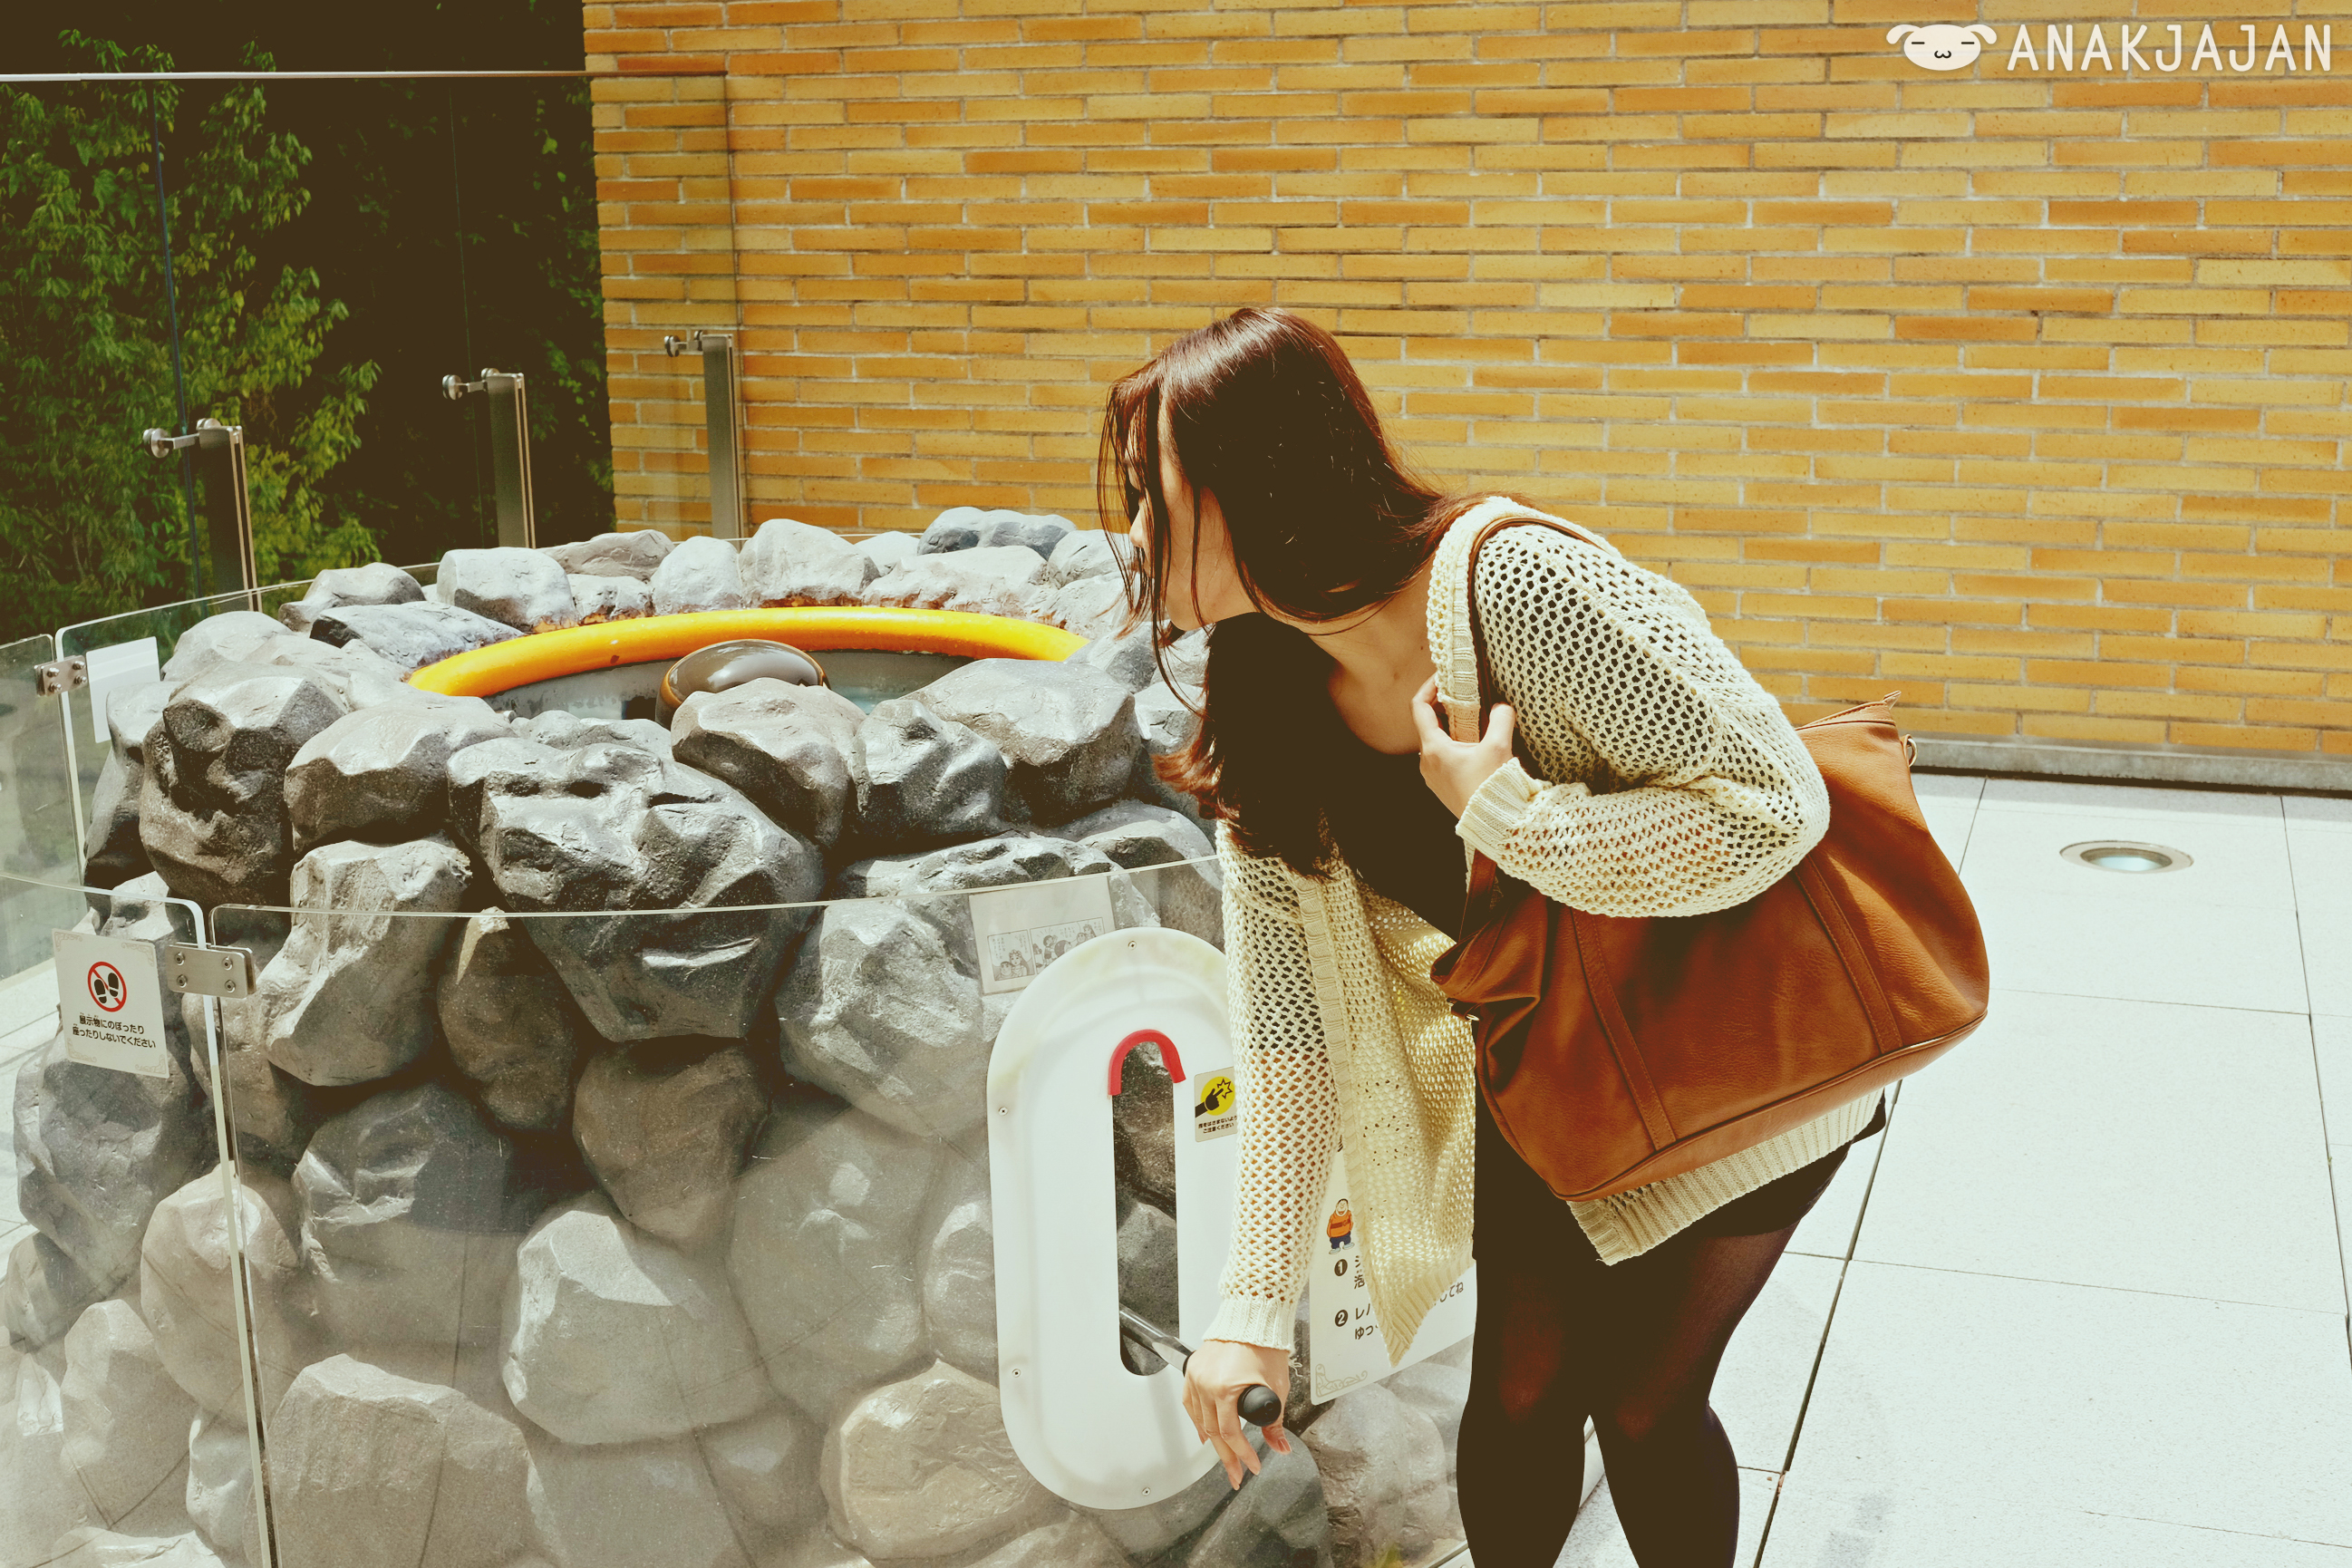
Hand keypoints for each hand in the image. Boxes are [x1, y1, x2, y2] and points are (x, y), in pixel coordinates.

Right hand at [1181, 1339, 1292, 1488]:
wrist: (1252, 1319)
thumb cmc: (1264, 1347)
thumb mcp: (1276, 1388)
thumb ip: (1275, 1422)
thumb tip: (1280, 1446)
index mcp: (1226, 1387)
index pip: (1231, 1433)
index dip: (1243, 1454)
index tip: (1252, 1466)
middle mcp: (1207, 1383)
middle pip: (1214, 1432)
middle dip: (1228, 1457)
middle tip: (1236, 1474)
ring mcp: (1197, 1377)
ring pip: (1200, 1420)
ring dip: (1213, 1442)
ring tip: (1225, 1458)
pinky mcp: (1193, 1370)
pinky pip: (1190, 1403)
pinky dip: (1197, 1420)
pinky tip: (1204, 1434)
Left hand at [1412, 673, 1515, 818]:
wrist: (1493, 824)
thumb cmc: (1491, 787)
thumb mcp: (1498, 746)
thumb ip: (1500, 719)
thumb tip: (1502, 707)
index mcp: (1433, 748)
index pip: (1419, 707)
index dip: (1428, 688)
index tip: (1442, 678)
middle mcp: (1427, 762)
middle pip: (1427, 724)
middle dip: (1443, 706)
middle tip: (1463, 696)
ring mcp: (1433, 776)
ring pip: (1435, 742)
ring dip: (1450, 727)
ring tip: (1472, 720)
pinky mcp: (1442, 786)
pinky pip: (1442, 758)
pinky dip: (1454, 744)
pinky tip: (1475, 745)